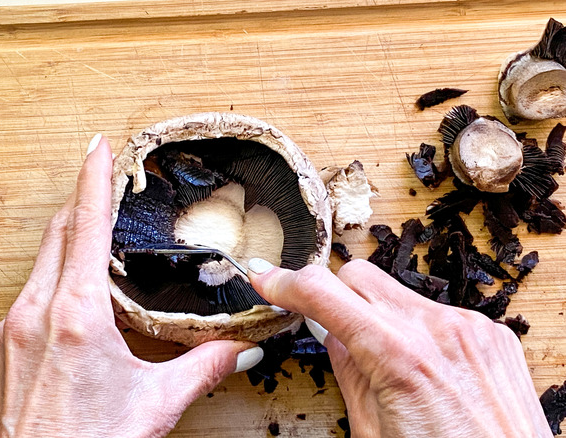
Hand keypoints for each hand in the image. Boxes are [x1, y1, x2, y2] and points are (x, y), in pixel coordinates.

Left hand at [0, 134, 262, 437]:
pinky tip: (70, 294)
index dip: (93, 177)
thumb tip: (239, 350)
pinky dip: (51, 277)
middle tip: (101, 185)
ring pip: (39, 260)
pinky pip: (27, 290)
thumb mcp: (154, 404)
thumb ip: (203, 368)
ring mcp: (10, 326)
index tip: (97, 146)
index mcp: (77, 314)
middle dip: (81, 202)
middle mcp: (35, 311)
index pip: (85, 224)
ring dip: (66, 240)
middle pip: (58, 232)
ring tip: (91, 237)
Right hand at [248, 258, 550, 437]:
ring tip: (388, 363)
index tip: (266, 280)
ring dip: (379, 314)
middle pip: (357, 275)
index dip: (285, 283)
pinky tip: (426, 368)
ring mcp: (469, 325)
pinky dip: (418, 329)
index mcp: (397, 355)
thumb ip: (347, 371)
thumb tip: (330, 332)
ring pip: (397, 292)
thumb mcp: (372, 431)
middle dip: (334, 295)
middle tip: (328, 326)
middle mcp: (436, 328)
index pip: (323, 293)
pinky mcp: (492, 332)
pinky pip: (436, 312)